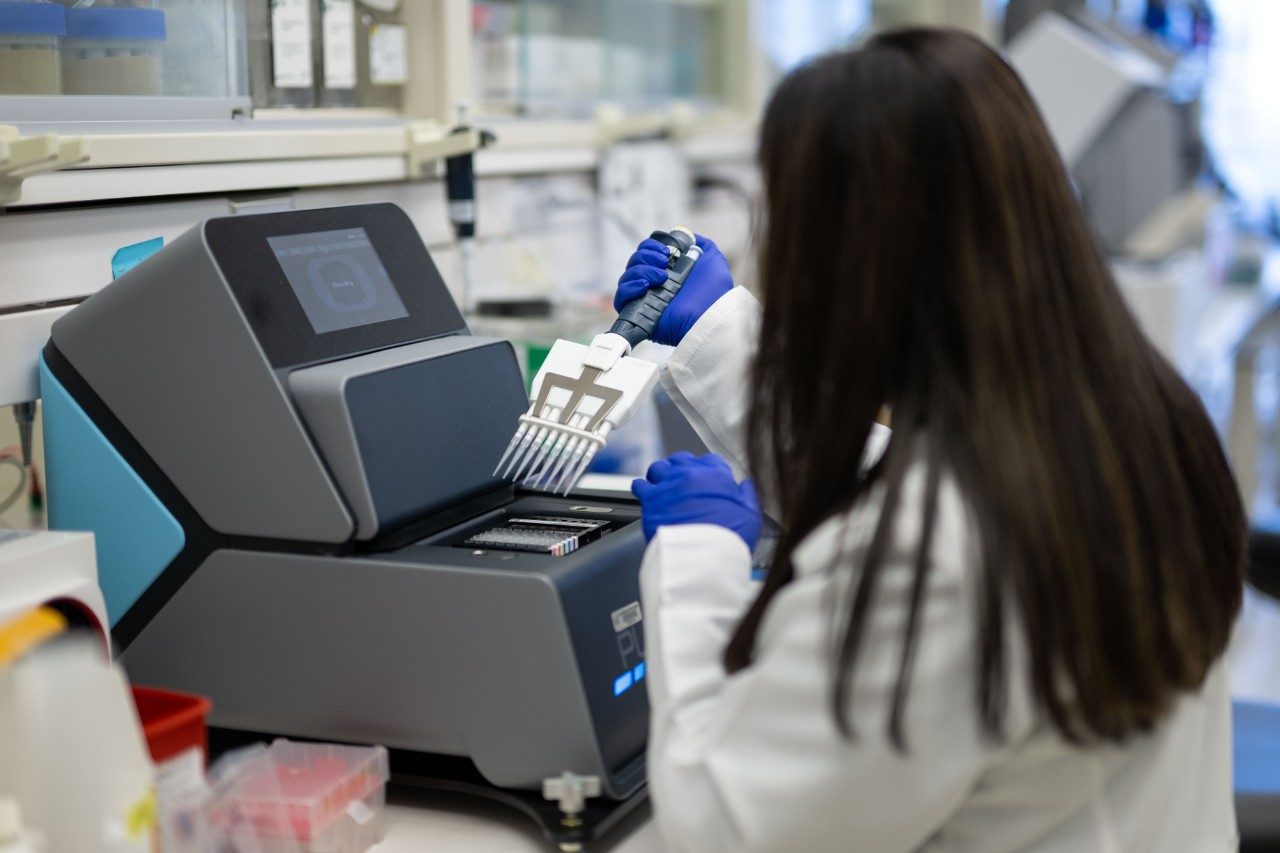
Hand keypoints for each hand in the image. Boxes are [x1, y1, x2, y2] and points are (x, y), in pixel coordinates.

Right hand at [614, 234, 733, 346]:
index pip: (645, 253)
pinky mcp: (638, 314)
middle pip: (633, 262)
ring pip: (626, 277)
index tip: (666, 252)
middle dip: (646, 256)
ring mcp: (644, 299)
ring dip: (641, 270)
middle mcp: (654, 285)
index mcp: (667, 272)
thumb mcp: (712, 260)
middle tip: (664, 263)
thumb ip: (700, 245)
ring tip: (661, 278)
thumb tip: (687, 237)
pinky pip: (620, 298)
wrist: (710, 315)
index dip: (650, 247)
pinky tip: (644, 286)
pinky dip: (629, 287)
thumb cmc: (714, 292)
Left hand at [632, 452, 761, 550]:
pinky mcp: (650, 499)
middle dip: (682, 468)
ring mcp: (668, 484)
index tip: (708, 480)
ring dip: (661, 474)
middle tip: (684, 482)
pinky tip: (645, 493)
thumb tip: (747, 485)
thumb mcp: (751, 514)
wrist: (702, 555)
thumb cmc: (728, 536)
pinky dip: (642, 487)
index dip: (708, 469)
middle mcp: (689, 473)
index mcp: (715, 473)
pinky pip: (640, 485)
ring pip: (659, 468)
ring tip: (663, 485)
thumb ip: (748, 494)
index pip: (710, 460)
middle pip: (682, 459)